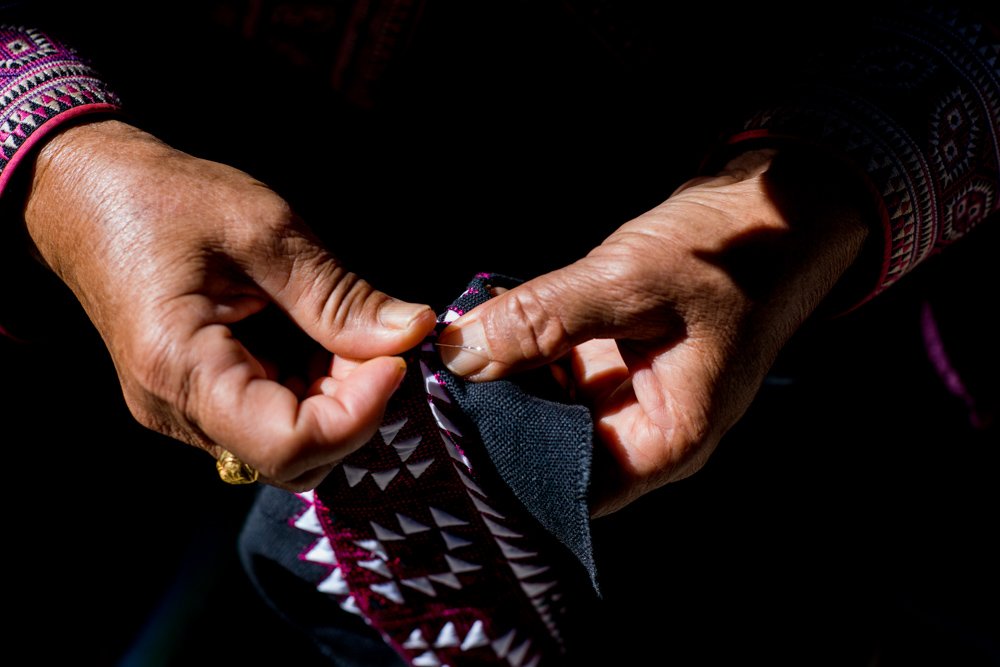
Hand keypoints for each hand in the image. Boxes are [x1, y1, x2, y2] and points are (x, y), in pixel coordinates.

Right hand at [23, 120, 435, 489]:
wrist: (88, 195)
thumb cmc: (165, 199)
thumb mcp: (264, 230)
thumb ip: (338, 295)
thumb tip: (411, 332)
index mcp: (181, 368)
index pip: (289, 445)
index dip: (359, 414)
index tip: (393, 359)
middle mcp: (175, 409)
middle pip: (294, 457)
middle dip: (354, 408)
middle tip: (376, 342)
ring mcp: (182, 411)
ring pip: (287, 445)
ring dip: (336, 399)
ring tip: (345, 333)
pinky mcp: (196, 399)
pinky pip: (268, 419)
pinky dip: (311, 389)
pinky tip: (317, 338)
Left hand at [438, 148, 870, 515]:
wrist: (768, 210)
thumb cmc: (727, 255)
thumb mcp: (631, 283)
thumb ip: (543, 320)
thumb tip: (459, 356)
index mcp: (665, 440)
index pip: (567, 488)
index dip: (504, 469)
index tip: (445, 436)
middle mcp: (642, 429)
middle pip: (548, 449)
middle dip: (492, 418)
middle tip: (434, 388)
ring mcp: (625, 394)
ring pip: (543, 407)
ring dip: (501, 380)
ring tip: (450, 354)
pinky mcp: (611, 360)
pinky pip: (551, 369)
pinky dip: (520, 349)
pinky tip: (484, 326)